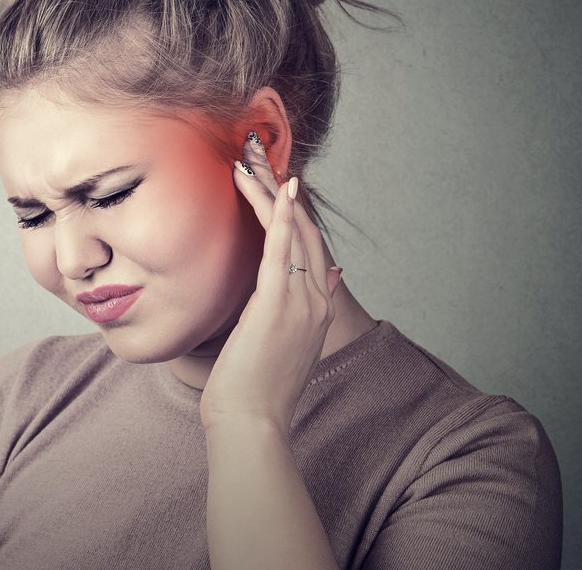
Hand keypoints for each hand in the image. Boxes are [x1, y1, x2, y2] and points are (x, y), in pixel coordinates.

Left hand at [199, 132, 341, 432]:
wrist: (252, 424)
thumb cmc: (255, 390)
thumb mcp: (285, 345)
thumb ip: (301, 311)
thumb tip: (330, 277)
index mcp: (317, 310)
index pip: (312, 249)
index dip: (297, 213)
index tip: (277, 183)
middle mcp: (316, 301)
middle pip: (307, 233)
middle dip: (283, 192)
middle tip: (259, 156)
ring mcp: (301, 302)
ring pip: (293, 234)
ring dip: (273, 193)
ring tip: (251, 160)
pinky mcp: (278, 304)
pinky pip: (283, 251)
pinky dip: (283, 217)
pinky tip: (278, 190)